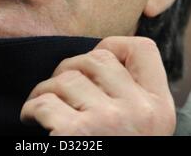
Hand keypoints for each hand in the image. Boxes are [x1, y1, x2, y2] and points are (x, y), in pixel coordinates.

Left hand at [20, 37, 175, 135]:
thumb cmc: (116, 151)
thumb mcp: (141, 126)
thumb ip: (131, 94)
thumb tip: (100, 56)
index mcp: (159, 107)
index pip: (142, 49)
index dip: (114, 46)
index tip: (96, 63)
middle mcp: (139, 112)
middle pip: (95, 58)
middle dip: (71, 69)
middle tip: (63, 91)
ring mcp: (108, 121)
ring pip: (65, 77)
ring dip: (47, 89)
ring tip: (47, 108)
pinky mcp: (74, 135)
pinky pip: (44, 100)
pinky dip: (31, 108)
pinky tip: (33, 120)